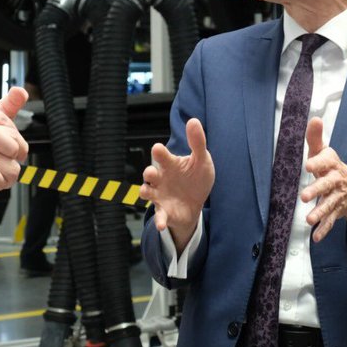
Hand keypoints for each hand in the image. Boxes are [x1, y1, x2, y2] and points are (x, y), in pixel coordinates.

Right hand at [140, 118, 214, 253]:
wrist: (196, 202)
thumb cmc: (196, 178)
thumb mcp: (201, 160)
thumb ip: (197, 142)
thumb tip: (194, 121)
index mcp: (170, 164)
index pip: (161, 156)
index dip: (159, 152)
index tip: (158, 148)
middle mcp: (161, 179)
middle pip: (149, 173)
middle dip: (148, 172)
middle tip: (151, 172)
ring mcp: (160, 195)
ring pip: (146, 192)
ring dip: (145, 191)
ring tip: (147, 192)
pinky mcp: (164, 211)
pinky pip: (159, 216)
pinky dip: (159, 221)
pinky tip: (161, 225)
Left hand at [301, 117, 346, 240]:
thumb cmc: (332, 168)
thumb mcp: (324, 152)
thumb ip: (315, 138)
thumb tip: (314, 118)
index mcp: (331, 164)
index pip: (325, 161)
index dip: (317, 162)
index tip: (308, 165)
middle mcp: (335, 180)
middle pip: (327, 184)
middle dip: (316, 190)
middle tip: (304, 196)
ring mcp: (337, 197)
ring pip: (329, 205)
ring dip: (320, 213)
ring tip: (309, 219)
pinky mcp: (337, 210)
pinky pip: (331, 221)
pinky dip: (324, 229)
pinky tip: (316, 237)